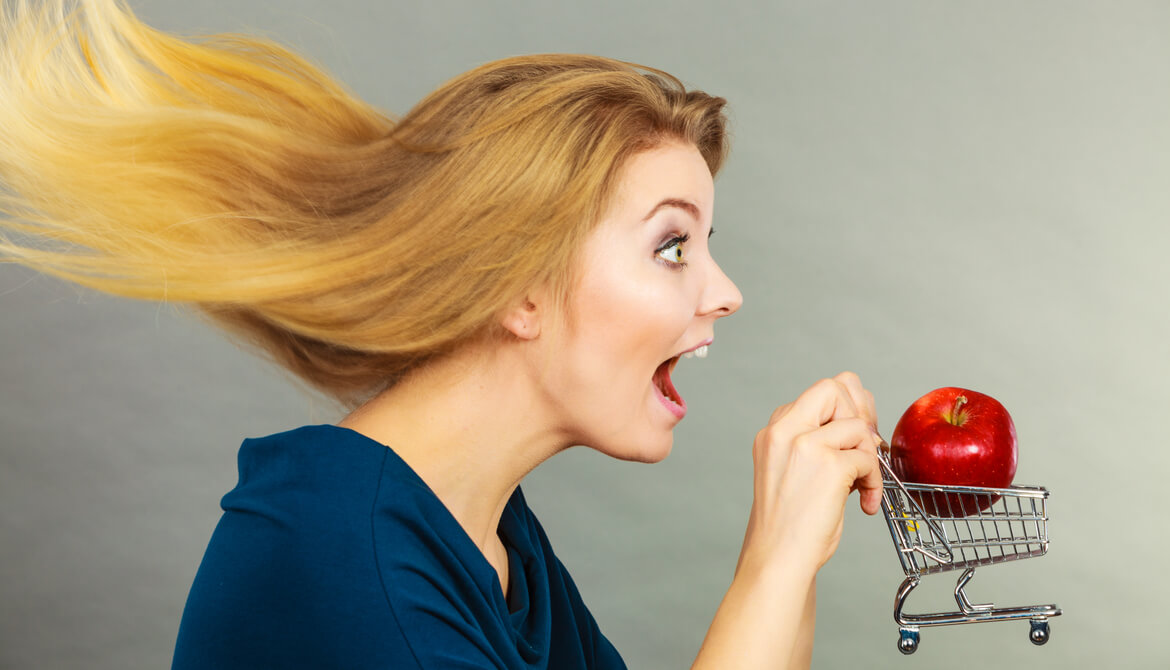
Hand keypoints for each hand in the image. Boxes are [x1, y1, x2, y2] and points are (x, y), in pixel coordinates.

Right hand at [738, 372, 883, 576]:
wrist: (777, 558)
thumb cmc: (789, 522)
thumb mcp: (793, 469)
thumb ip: (816, 442)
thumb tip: (863, 423)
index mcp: (774, 431)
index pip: (819, 392)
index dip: (848, 409)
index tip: (858, 439)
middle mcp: (784, 430)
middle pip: (836, 387)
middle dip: (862, 414)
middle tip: (867, 449)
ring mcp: (805, 445)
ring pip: (857, 424)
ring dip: (870, 457)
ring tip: (861, 486)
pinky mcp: (828, 465)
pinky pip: (868, 458)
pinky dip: (875, 482)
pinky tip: (863, 503)